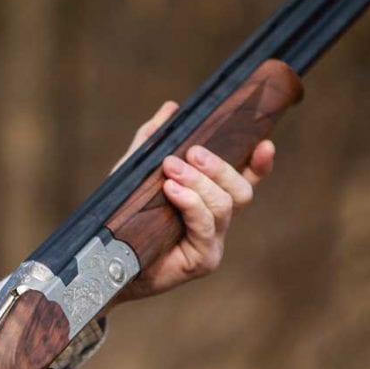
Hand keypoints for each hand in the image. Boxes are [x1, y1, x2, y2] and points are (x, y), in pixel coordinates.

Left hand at [113, 101, 275, 302]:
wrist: (104, 259)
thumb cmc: (122, 217)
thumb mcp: (134, 171)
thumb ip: (152, 141)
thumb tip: (171, 108)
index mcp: (209, 200)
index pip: (245, 179)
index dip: (260, 164)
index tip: (264, 144)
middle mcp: (217, 221)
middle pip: (241, 190)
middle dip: (219, 167)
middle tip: (191, 152)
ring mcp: (213, 242)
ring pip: (225, 205)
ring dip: (199, 182)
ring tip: (171, 168)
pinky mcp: (203, 260)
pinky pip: (206, 226)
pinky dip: (191, 204)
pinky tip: (173, 191)